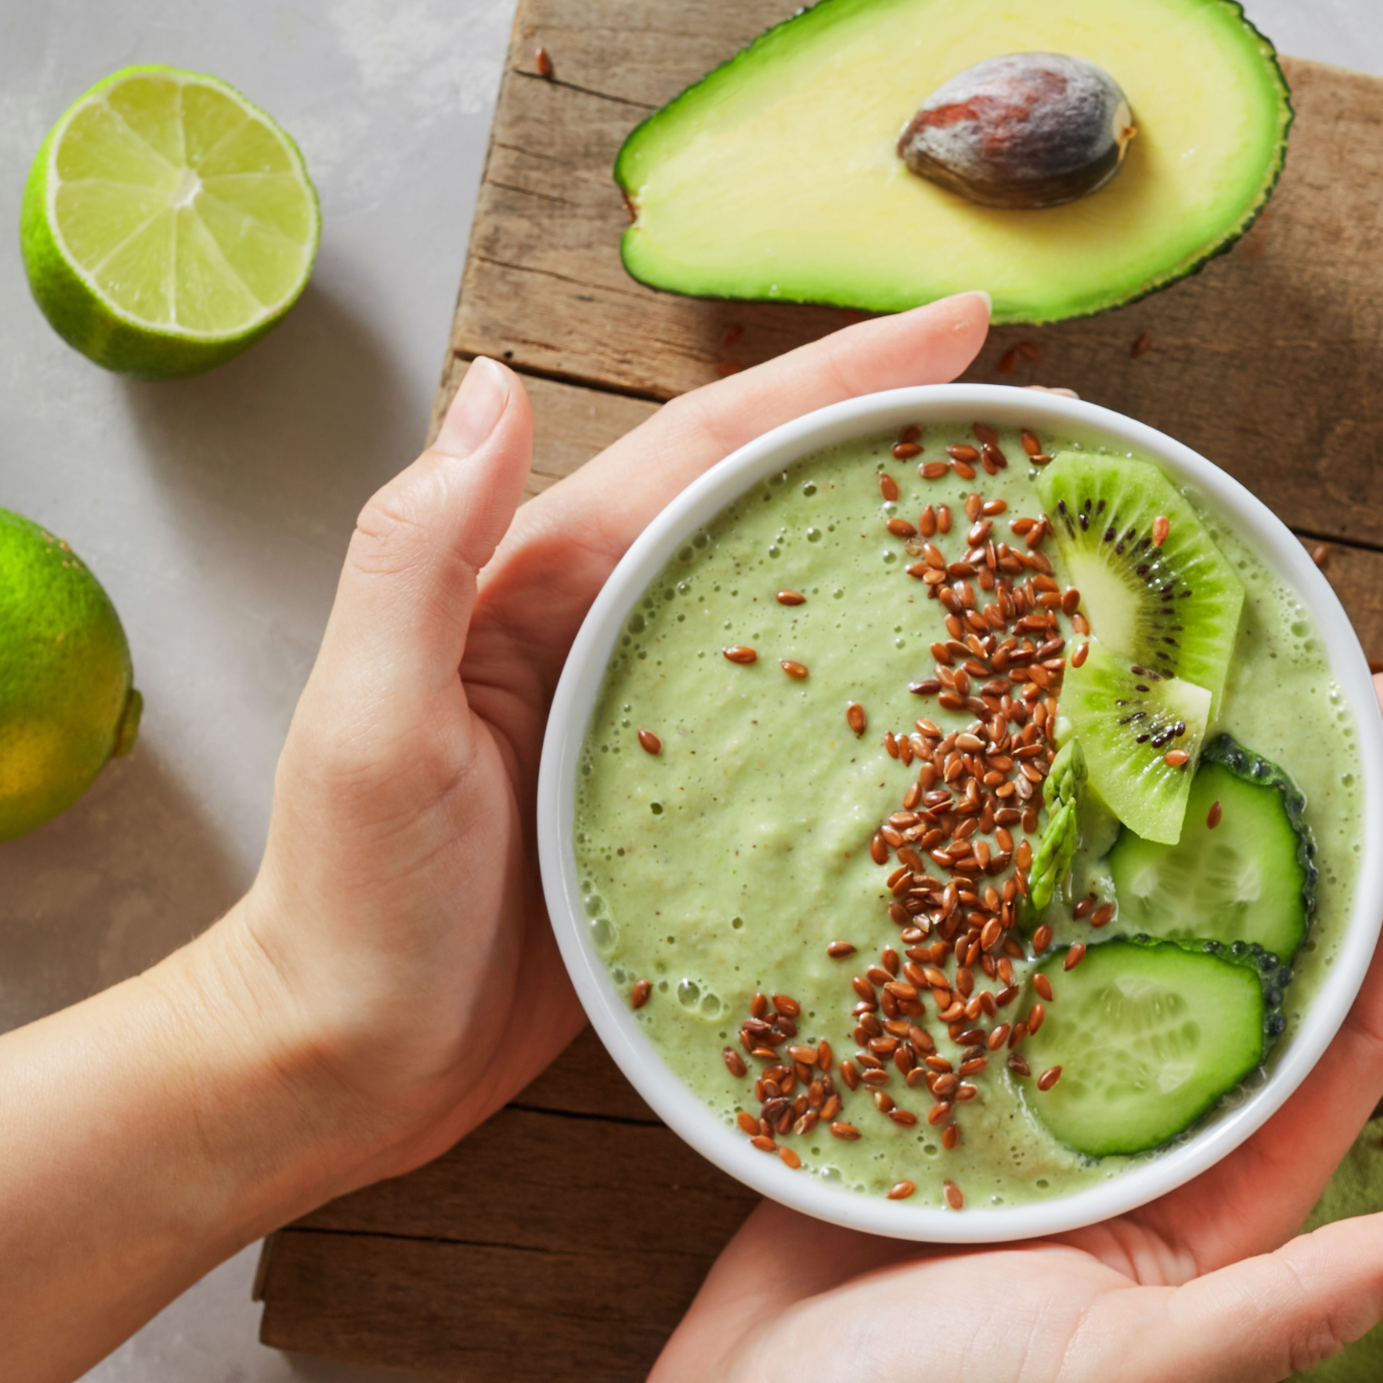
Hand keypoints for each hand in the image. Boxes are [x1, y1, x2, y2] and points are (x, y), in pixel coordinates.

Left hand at [209, 295, 991, 1210]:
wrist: (353, 1058)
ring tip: (1026, 536)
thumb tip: (498, 379)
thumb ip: (418, 551)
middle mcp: (612, 629)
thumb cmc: (350, 900)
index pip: (710, 446)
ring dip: (904, 560)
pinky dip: (878, 697)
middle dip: (895, 441)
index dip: (835, 376)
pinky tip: (960, 708)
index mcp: (548, 583)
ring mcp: (655, 719)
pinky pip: (800, 730)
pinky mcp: (686, 809)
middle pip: (774, 504)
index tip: (962, 325)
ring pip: (801, 609)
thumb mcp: (370, 718)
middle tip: (1032, 417)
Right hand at [623, 682, 1382, 1382]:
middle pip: (1262, 948)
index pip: (1354, 1023)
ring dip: (1186, 816)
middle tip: (1354, 683)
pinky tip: (1046, 769)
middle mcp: (1152, 1127)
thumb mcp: (1132, 1374)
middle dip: (1321, 821)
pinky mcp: (945, 1066)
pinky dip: (1039, 859)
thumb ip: (1291, 1308)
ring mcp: (1046, 1091)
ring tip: (1219, 693)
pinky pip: (1010, 943)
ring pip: (1138, 925)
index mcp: (1225, 1197)